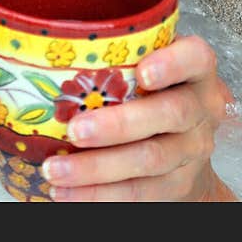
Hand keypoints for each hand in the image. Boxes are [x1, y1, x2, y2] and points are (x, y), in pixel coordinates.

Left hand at [40, 35, 236, 200]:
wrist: (184, 142)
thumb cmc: (148, 89)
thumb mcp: (142, 60)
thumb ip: (111, 51)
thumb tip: (41, 46)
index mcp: (194, 71)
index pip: (195, 57)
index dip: (173, 63)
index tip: (143, 72)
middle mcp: (200, 108)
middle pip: (170, 114)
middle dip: (118, 125)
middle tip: (75, 131)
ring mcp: (192, 149)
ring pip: (150, 159)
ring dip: (97, 168)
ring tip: (55, 169)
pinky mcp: (178, 183)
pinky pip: (138, 192)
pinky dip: (97, 195)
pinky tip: (65, 192)